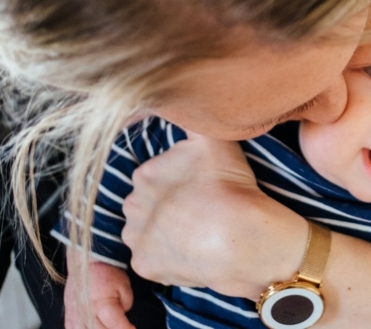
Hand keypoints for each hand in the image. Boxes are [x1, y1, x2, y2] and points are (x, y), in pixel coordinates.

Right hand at [65, 252, 134, 328]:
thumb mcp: (124, 285)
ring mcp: (75, 316)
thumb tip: (123, 316)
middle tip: (122, 326)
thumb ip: (126, 304)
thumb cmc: (107, 271)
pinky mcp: (68, 315)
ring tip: (107, 326)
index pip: (116, 326)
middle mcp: (87, 314)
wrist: (88, 261)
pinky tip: (93, 327)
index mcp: (102, 305)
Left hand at [121, 133, 307, 298]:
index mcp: (144, 173)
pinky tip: (191, 250)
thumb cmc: (228, 185)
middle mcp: (131, 205)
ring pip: (147, 232)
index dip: (178, 181)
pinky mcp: (144, 266)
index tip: (199, 186)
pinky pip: (153, 260)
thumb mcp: (212, 138)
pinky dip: (168, 257)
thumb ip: (192, 120)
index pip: (155, 175)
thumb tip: (178, 104)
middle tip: (199, 207)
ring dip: (164, 231)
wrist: (239, 236)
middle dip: (166, 205)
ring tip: (196, 230)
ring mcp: (137, 238)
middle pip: (147, 203)